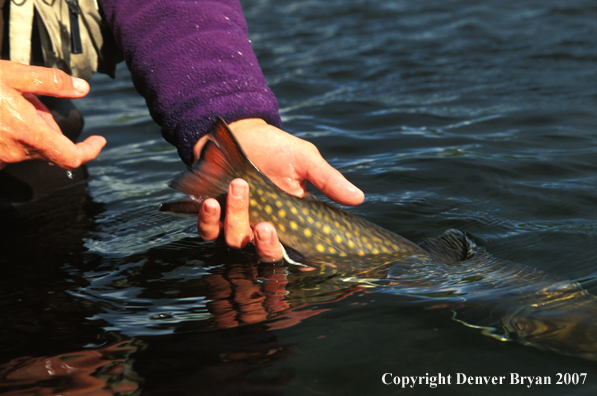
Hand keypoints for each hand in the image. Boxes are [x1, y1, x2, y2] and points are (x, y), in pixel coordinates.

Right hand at [0, 60, 105, 169]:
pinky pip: (9, 148)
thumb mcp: (14, 75)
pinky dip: (12, 133)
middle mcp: (14, 152)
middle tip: (29, 99)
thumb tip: (83, 88)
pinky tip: (1, 114)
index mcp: (28, 134)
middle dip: (47, 123)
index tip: (98, 140)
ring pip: (28, 145)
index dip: (89, 151)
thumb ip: (52, 82)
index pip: (71, 157)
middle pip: (49, 144)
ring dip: (28, 127)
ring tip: (10, 103)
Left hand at [194, 118, 364, 260]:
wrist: (240, 131)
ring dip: (237, 215)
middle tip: (267, 226)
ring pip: (235, 240)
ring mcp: (237, 223)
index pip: (298, 251)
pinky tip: (212, 201)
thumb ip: (328, 181)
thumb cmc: (275, 148)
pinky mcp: (213, 215)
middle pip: (266, 254)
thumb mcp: (305, 160)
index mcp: (290, 221)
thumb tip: (359, 198)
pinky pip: (208, 229)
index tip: (308, 263)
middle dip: (266, 245)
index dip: (303, 263)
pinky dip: (209, 219)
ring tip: (239, 185)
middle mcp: (263, 227)